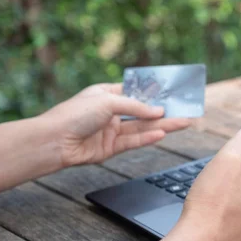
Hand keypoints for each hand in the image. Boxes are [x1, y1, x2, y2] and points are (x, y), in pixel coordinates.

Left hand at [40, 83, 191, 166]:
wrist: (53, 141)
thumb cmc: (75, 114)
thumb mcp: (108, 101)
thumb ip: (135, 107)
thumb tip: (158, 111)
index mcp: (106, 94)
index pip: (135, 92)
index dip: (154, 94)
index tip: (173, 93)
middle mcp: (110, 112)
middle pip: (143, 112)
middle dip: (164, 112)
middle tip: (186, 111)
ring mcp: (111, 131)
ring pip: (142, 127)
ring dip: (163, 125)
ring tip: (184, 123)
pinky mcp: (110, 148)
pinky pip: (133, 141)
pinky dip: (148, 138)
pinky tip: (163, 134)